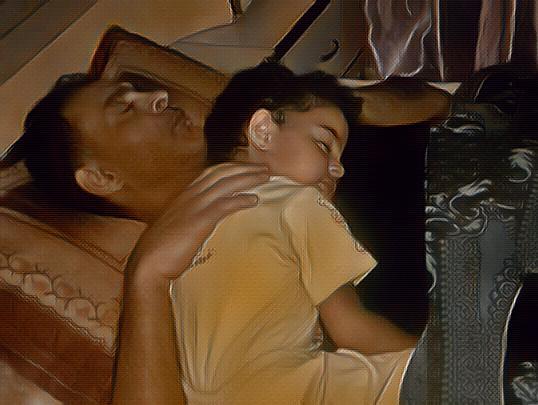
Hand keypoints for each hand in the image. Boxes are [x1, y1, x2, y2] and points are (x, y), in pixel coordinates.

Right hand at [127, 163, 268, 284]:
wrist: (147, 265)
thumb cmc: (160, 252)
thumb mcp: (175, 229)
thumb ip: (188, 221)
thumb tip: (200, 225)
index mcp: (183, 196)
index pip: (210, 173)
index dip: (231, 168)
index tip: (247, 168)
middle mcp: (189, 196)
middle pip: (221, 172)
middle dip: (244, 167)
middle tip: (264, 168)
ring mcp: (194, 207)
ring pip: (226, 184)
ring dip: (248, 178)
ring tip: (266, 177)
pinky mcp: (199, 221)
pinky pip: (225, 204)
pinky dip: (242, 199)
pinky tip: (255, 200)